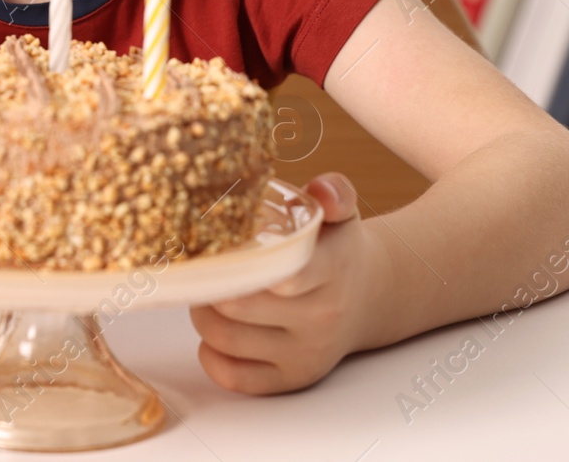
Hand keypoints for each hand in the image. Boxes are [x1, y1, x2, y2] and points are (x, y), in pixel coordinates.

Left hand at [189, 172, 371, 393]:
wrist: (367, 298)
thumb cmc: (339, 250)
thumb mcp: (342, 214)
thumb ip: (334, 192)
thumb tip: (321, 189)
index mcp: (332, 270)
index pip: (286, 273)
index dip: (245, 262)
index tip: (220, 247)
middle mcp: (321, 317)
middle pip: (237, 305)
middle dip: (208, 284)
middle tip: (201, 267)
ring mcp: (306, 353)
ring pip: (227, 339)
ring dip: (201, 315)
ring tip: (205, 294)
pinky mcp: (291, 380)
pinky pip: (234, 377)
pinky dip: (211, 355)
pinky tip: (213, 333)